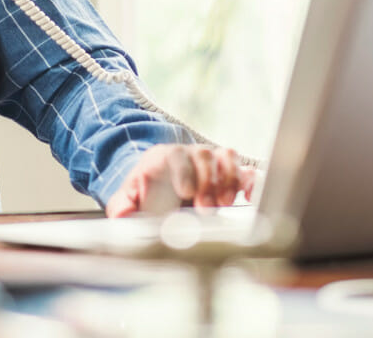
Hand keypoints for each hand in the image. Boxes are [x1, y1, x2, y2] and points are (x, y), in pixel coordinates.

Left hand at [104, 144, 255, 216]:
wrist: (160, 183)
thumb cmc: (145, 190)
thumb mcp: (128, 197)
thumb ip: (122, 206)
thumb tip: (122, 217)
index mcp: (165, 157)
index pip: (177, 155)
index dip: (185, 171)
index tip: (186, 191)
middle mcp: (191, 154)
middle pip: (204, 155)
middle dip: (207, 181)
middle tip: (205, 208)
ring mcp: (212, 162)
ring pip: (226, 157)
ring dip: (228, 180)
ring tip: (224, 203)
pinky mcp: (228, 174)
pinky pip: (245, 169)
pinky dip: (250, 181)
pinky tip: (249, 197)